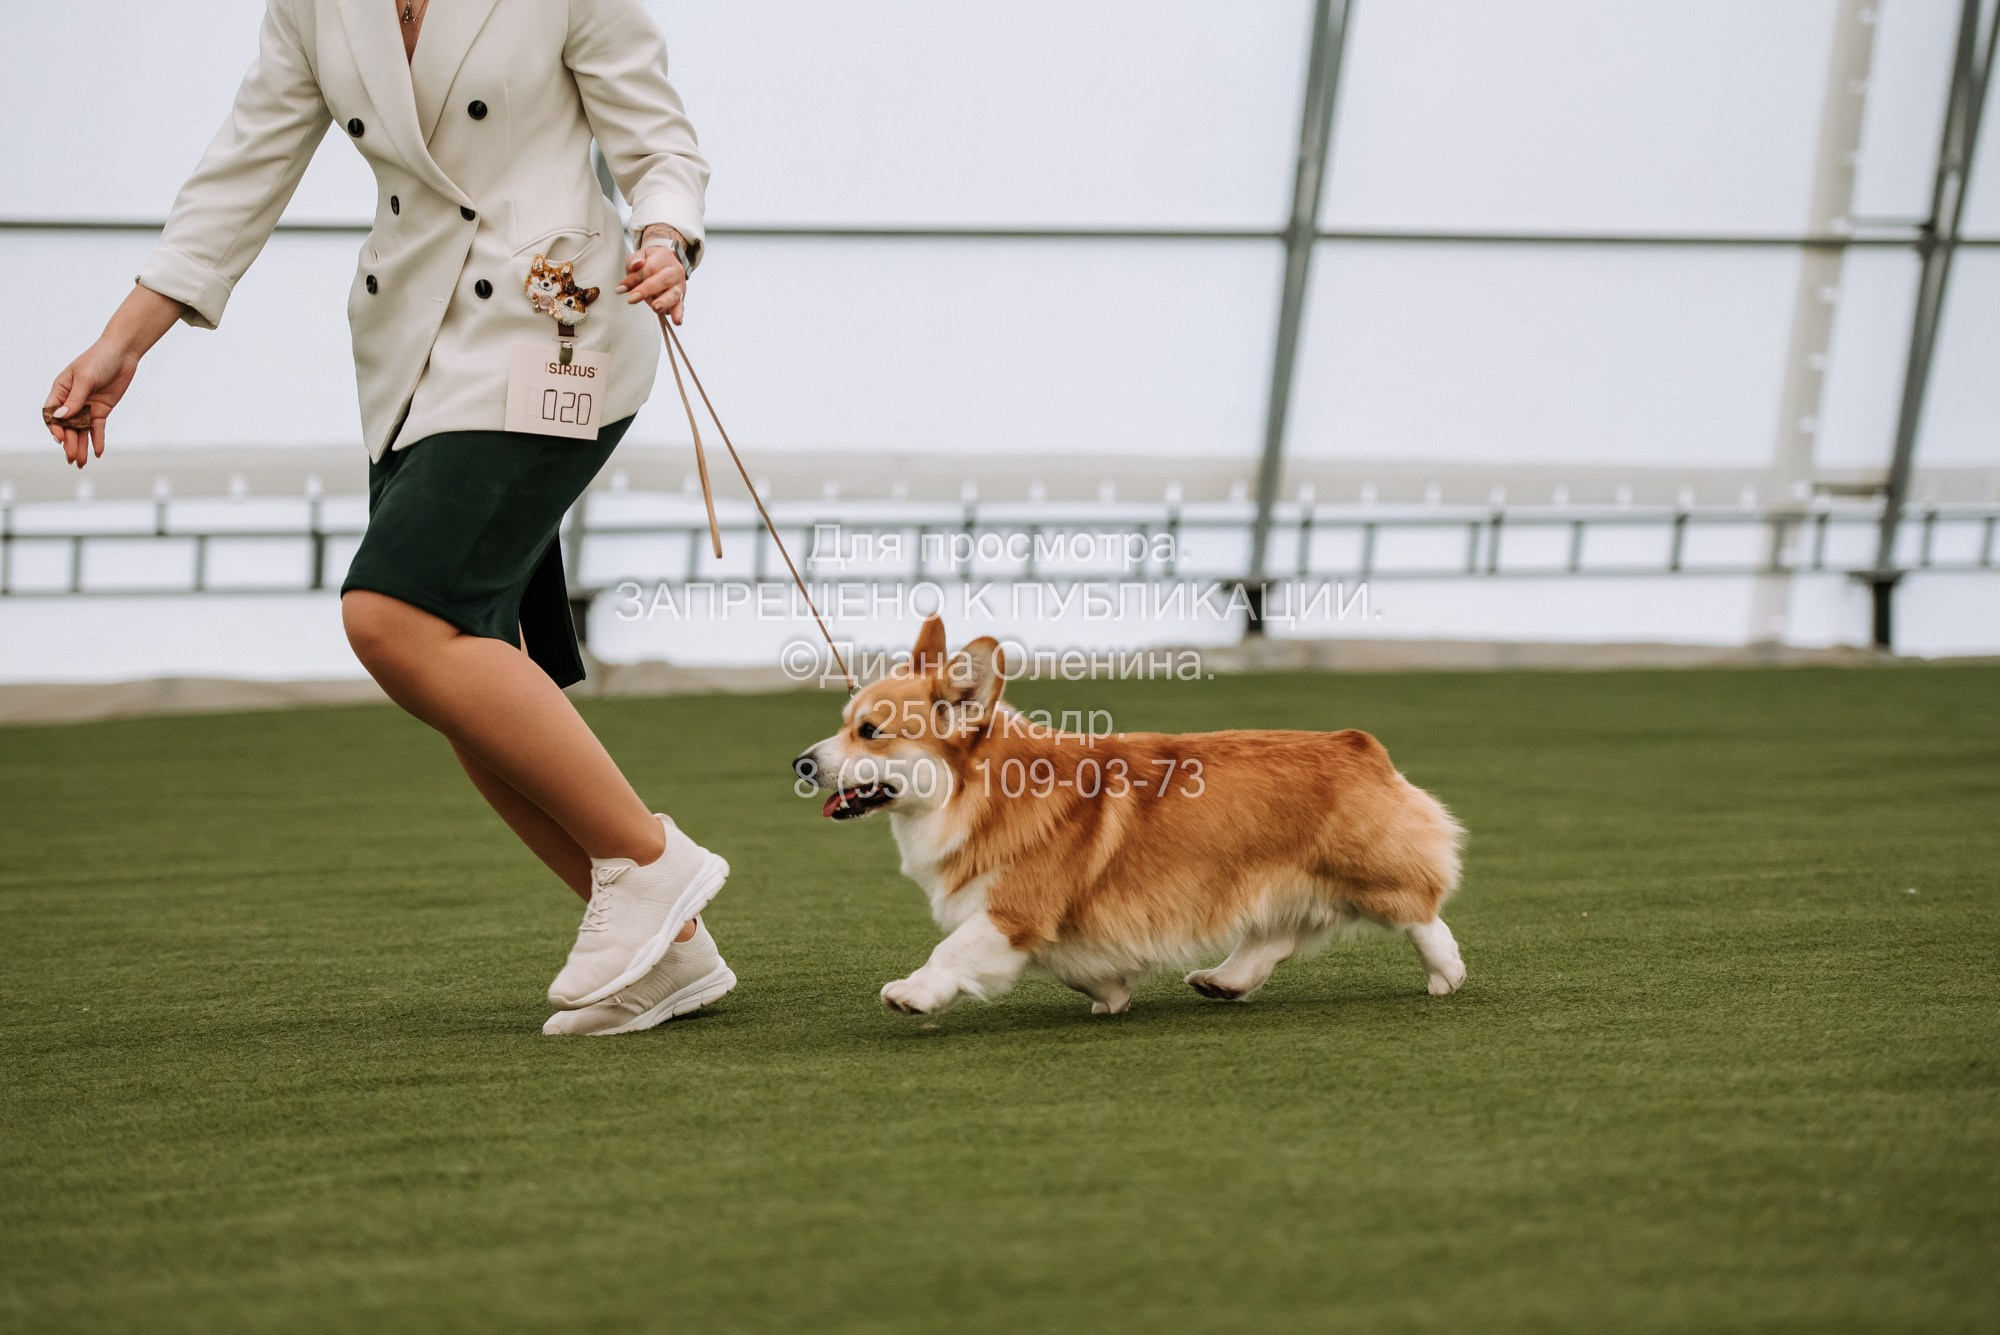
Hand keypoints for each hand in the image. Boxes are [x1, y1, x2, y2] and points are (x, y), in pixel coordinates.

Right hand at [44, 339, 139, 469]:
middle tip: (72, 459)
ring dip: (81, 446)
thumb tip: (61, 417)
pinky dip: (97, 440)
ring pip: (81, 430)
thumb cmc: (98, 360)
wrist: (122, 354)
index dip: (54, 427)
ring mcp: (86, 407)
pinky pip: (97, 428)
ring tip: (81, 463)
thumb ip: (75, 399)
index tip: (60, 438)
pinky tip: (97, 452)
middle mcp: (71, 401)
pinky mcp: (101, 410)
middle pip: (66, 426)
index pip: (52, 413)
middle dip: (68, 443)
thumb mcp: (85, 378)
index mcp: (60, 391)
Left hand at [619, 243, 686, 324]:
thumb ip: (634, 261)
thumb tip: (637, 264)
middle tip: (632, 299)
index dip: (635, 278)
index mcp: (664, 257)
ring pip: (673, 294)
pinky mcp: (681, 297)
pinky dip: (678, 314)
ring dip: (664, 302)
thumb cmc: (652, 261)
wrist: (668, 262)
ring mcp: (679, 285)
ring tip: (655, 307)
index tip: (622, 288)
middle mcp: (675, 271)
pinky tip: (676, 321)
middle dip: (646, 290)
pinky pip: (680, 306)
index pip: (649, 268)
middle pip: (662, 280)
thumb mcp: (640, 256)